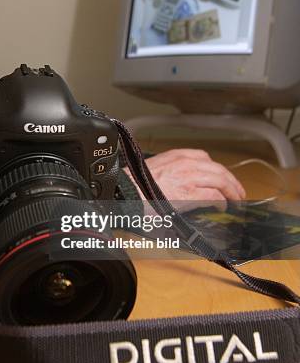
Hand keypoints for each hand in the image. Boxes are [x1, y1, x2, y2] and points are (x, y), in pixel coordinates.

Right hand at [123, 148, 245, 210]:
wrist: (125, 193)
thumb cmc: (133, 186)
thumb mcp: (152, 170)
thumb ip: (167, 172)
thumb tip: (174, 186)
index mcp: (175, 156)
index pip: (203, 157)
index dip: (216, 169)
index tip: (220, 177)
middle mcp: (185, 163)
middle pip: (217, 169)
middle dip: (231, 181)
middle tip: (237, 191)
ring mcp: (189, 176)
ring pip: (221, 180)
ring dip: (232, 191)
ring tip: (237, 200)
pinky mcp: (191, 193)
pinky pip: (215, 195)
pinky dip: (222, 201)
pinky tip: (222, 207)